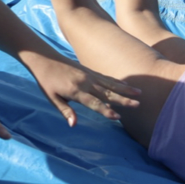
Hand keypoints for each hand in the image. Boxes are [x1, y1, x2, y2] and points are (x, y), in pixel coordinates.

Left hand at [24, 56, 140, 126]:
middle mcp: (85, 82)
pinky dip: (117, 82)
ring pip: (110, 84)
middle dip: (123, 100)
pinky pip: (106, 78)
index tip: (118, 117)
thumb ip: (65, 111)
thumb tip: (74, 125)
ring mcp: (89, 75)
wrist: (45, 59)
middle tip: (138, 104)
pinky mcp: (90, 71)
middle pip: (107, 93)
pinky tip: (126, 86)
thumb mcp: (52, 98)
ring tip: (139, 93)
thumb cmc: (46, 81)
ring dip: (125, 89)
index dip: (106, 111)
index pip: (94, 103)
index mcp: (76, 91)